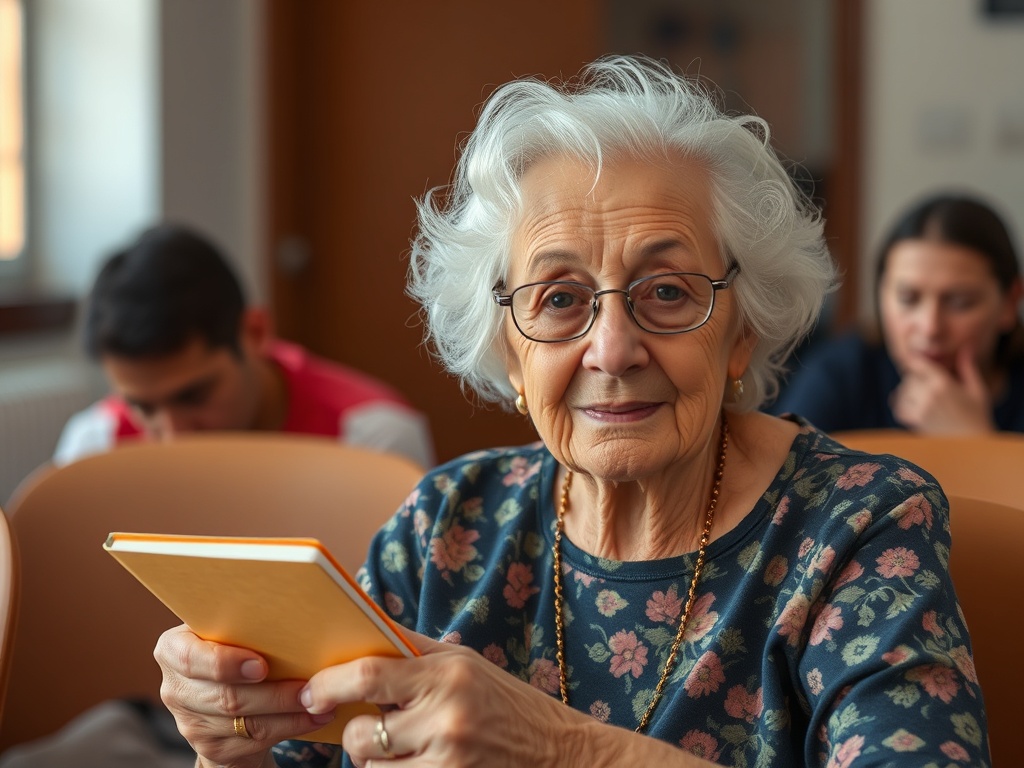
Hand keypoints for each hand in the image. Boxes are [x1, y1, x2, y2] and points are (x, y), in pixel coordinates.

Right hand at [155, 624, 335, 767]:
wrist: (226, 698)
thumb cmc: (235, 647)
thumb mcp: (230, 631)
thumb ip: (245, 621)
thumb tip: (297, 607)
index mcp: (174, 648)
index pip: (191, 658)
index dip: (225, 664)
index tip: (261, 665)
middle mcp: (176, 688)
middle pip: (226, 696)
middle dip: (275, 694)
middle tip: (310, 687)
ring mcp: (191, 723)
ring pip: (246, 723)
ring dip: (289, 713)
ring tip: (320, 701)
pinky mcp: (211, 748)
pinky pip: (255, 741)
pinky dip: (289, 728)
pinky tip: (314, 718)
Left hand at [300, 632, 590, 767]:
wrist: (559, 751)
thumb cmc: (504, 700)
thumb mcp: (462, 661)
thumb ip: (410, 649)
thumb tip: (357, 627)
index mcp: (447, 673)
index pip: (368, 674)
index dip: (328, 684)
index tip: (310, 690)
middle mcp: (447, 717)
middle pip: (361, 735)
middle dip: (354, 734)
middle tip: (368, 727)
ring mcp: (449, 761)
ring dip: (375, 762)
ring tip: (402, 748)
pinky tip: (418, 763)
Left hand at [890, 346, 994, 433]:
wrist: (973, 445)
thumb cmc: (977, 416)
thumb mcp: (976, 390)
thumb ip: (967, 368)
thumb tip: (966, 347)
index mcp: (944, 383)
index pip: (918, 364)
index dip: (916, 363)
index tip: (918, 365)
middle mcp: (930, 394)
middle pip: (909, 378)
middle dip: (915, 380)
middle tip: (926, 387)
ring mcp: (921, 409)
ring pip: (902, 393)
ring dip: (908, 394)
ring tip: (922, 399)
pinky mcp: (916, 422)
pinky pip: (899, 410)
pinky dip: (903, 408)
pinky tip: (915, 409)